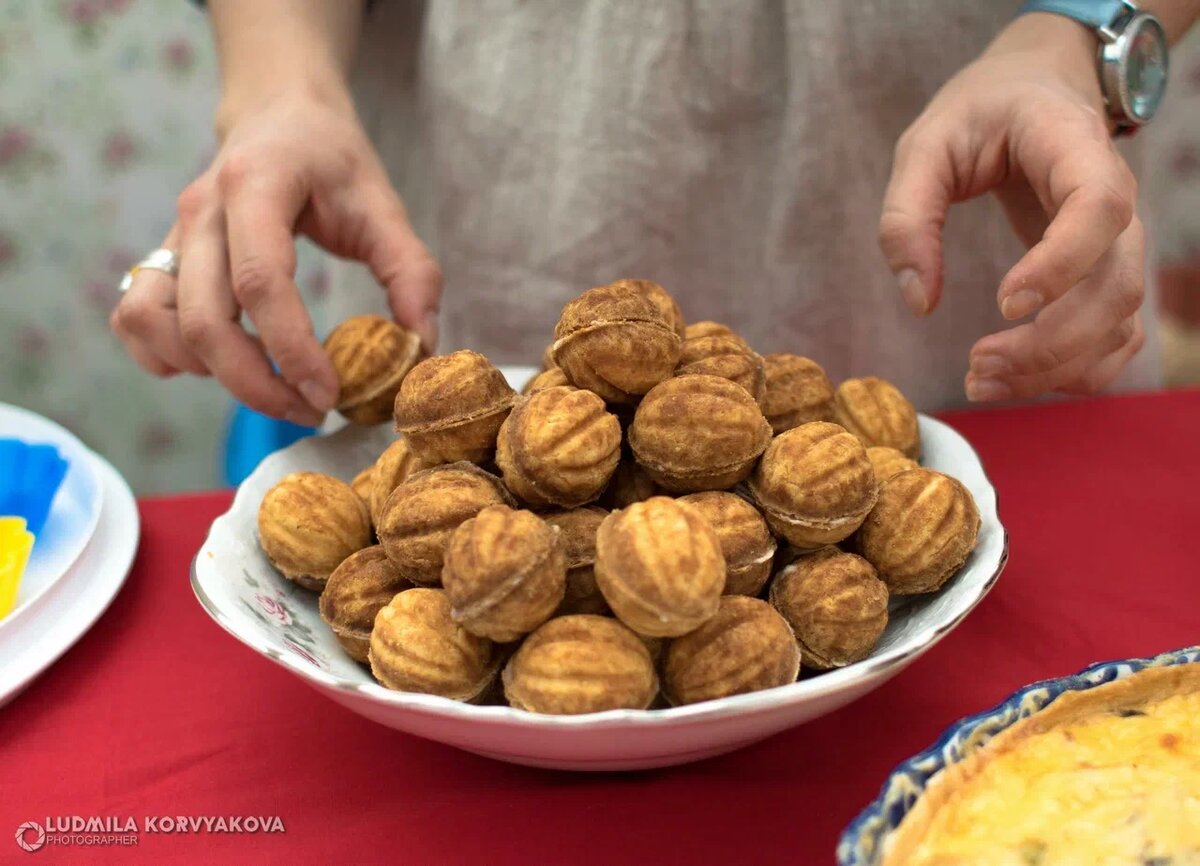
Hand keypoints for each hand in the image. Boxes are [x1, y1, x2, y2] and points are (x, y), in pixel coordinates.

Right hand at [111, 90, 440, 424]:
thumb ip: (411, 272)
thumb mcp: (383, 204)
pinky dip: (165, 356)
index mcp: (257, 185)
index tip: (329, 393)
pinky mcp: (160, 255)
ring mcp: (172, 233)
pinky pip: (135, 318)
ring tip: (268, 385)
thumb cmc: (331, 159)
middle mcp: (201, 211)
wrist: (277, 113)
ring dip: (209, 373)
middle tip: (309, 409)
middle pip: (204, 319)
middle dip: (255, 383)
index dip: (292, 349)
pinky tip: (218, 366)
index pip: (260, 282)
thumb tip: (420, 345)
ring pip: (156, 323)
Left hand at [879, 13, 1144, 401]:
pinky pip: (1114, 335)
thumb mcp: (925, 145)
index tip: (1005, 304)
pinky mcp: (1105, 271)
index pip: (1098, 208)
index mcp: (1075, 148)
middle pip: (1115, 285)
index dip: (1060, 263)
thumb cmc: (979, 114)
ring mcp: (1118, 241)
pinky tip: (1018, 380)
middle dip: (1050, 341)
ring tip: (981, 380)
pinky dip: (1074, 370)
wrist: (1033, 89)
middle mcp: (1115, 199)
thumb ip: (908, 215)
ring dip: (1057, 366)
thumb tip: (918, 300)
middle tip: (976, 365)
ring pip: (1119, 321)